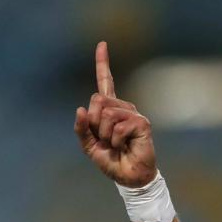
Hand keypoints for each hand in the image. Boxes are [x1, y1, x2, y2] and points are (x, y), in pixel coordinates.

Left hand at [74, 42, 155, 187]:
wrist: (128, 177)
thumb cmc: (112, 160)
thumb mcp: (89, 146)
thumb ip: (82, 129)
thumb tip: (80, 109)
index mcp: (110, 109)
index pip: (105, 83)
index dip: (103, 63)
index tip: (102, 44)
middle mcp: (122, 107)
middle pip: (97, 100)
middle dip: (94, 124)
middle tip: (105, 140)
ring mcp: (133, 113)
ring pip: (106, 114)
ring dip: (105, 135)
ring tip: (116, 144)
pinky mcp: (142, 122)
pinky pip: (118, 127)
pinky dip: (116, 140)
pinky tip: (125, 146)